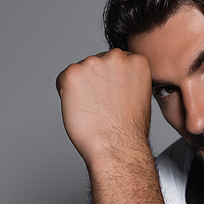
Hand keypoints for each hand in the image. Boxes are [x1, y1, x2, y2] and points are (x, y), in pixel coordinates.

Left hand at [56, 49, 152, 167]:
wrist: (117, 146)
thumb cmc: (129, 129)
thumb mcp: (141, 96)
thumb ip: (128, 79)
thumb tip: (113, 79)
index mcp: (136, 60)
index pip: (116, 62)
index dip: (112, 81)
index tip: (114, 96)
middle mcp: (116, 57)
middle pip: (97, 64)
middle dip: (96, 82)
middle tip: (103, 105)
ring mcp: (93, 63)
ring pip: (80, 72)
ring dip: (82, 88)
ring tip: (93, 110)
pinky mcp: (72, 74)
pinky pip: (63, 81)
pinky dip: (67, 95)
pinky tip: (81, 109)